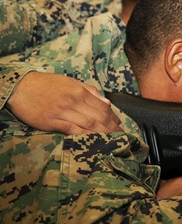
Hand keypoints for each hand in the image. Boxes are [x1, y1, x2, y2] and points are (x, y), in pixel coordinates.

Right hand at [6, 72, 122, 133]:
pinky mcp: (51, 122)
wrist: (19, 87)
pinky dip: (85, 136)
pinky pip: (72, 130)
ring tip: (112, 140)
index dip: (114, 117)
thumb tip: (107, 102)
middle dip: (112, 127)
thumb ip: (89, 91)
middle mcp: (73, 101)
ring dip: (103, 133)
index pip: (103, 106)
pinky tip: (94, 142)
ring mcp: (62, 112)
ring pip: (88, 125)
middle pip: (99, 117)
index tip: (121, 125)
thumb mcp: (69, 81)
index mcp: (79, 91)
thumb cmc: (45, 84)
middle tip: (121, 135)